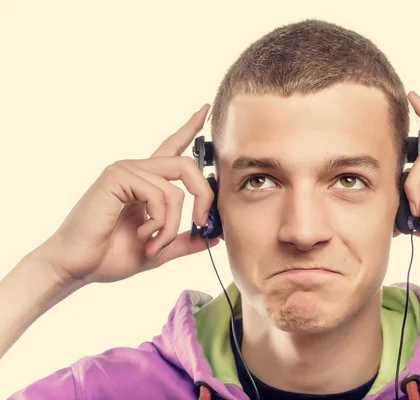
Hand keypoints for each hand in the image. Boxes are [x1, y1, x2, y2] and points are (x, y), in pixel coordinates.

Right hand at [38, 104, 219, 286]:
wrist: (78, 266)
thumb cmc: (110, 256)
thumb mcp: (158, 248)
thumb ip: (184, 241)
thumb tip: (214, 237)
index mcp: (146, 181)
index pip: (172, 147)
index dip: (190, 128)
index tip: (205, 109)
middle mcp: (137, 170)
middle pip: (187, 165)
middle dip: (203, 196)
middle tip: (203, 223)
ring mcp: (126, 170)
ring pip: (175, 189)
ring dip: (171, 224)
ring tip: (153, 243)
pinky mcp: (117, 177)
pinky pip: (158, 194)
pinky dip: (159, 221)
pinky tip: (141, 233)